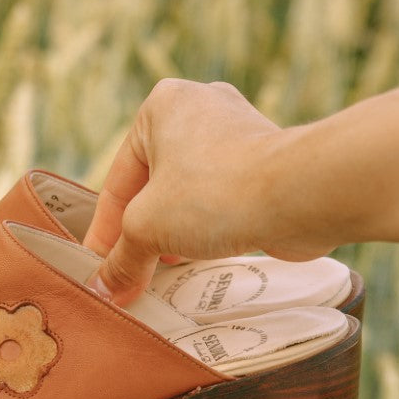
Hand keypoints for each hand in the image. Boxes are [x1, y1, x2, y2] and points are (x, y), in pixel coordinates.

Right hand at [83, 79, 321, 305]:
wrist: (298, 193)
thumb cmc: (215, 193)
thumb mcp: (148, 229)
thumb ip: (121, 259)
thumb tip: (103, 290)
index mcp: (162, 107)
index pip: (118, 181)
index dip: (105, 233)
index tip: (99, 269)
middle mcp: (200, 110)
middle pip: (153, 187)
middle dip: (141, 234)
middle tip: (130, 276)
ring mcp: (236, 135)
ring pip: (188, 195)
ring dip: (173, 236)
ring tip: (163, 273)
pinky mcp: (264, 163)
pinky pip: (220, 201)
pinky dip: (206, 231)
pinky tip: (200, 262)